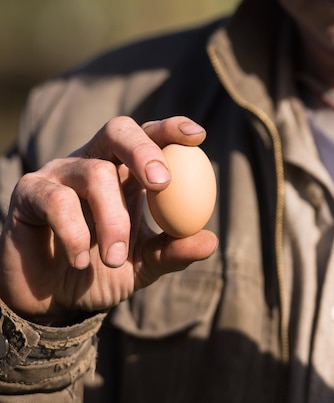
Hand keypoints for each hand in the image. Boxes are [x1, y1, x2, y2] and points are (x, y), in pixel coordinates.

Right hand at [0, 116, 218, 324]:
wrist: (53, 298)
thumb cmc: (104, 270)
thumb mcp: (145, 264)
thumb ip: (174, 251)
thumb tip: (211, 241)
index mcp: (126, 172)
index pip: (150, 136)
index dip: (172, 129)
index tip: (199, 136)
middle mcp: (94, 162)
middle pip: (118, 130)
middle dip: (144, 150)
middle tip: (162, 183)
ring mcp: (60, 173)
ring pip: (93, 172)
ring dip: (112, 218)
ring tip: (115, 258)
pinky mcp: (29, 192)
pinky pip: (56, 200)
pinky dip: (75, 232)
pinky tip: (80, 260)